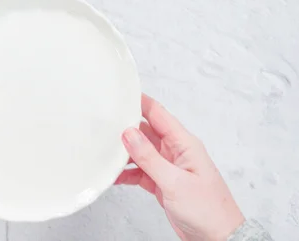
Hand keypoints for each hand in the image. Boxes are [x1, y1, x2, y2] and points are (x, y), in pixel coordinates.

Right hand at [116, 94, 244, 240]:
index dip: (140, 102)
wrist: (217, 238)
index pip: (158, 114)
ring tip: (104, 150)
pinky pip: (140, 171)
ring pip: (140, 151)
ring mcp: (168, 167)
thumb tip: (129, 134)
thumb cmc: (209, 211)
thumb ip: (149, 157)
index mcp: (184, 144)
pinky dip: (127, 172)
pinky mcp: (162, 182)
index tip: (121, 94)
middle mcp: (175, 152)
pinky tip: (114, 175)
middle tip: (104, 123)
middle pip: (146, 131)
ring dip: (124, 152)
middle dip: (126, 126)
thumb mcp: (175, 182)